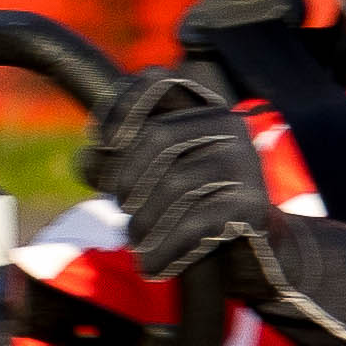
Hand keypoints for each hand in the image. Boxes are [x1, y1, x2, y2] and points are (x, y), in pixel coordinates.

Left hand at [83, 77, 277, 284]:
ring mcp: (245, 165)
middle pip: (160, 136)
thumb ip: (112, 165)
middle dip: (128, 175)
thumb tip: (87, 160)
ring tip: (138, 241)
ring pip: (176, 184)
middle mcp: (229, 127)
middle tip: (121, 206)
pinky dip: (167, 247)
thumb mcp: (152, 179)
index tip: (104, 141)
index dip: (124, 104)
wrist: (258, 249)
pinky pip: (196, 223)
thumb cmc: (195, 207)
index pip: (160, 82)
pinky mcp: (252, 204)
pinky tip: (155, 263)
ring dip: (145, 220)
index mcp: (202, 110)